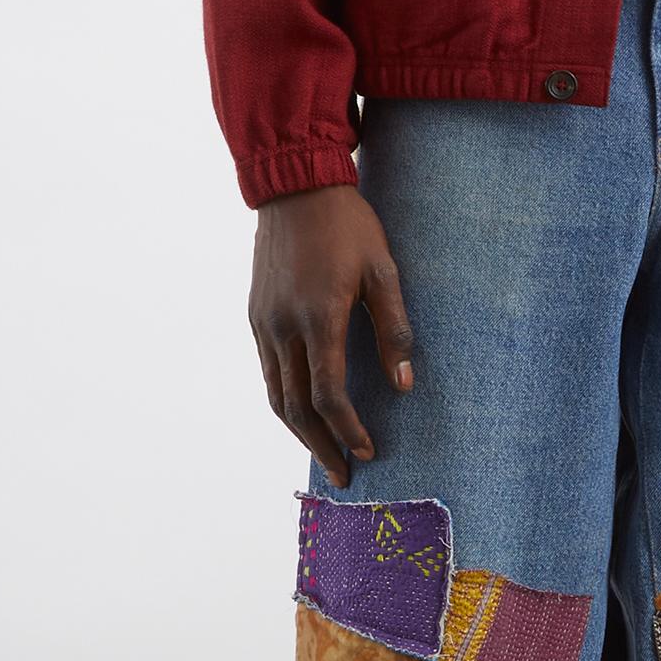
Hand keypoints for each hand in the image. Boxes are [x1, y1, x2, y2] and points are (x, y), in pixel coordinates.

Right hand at [248, 186, 414, 488]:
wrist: (294, 186)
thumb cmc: (348, 225)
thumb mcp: (383, 271)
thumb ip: (395, 330)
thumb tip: (404, 385)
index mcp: (319, 317)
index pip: (330, 394)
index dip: (349, 429)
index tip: (369, 450)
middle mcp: (284, 327)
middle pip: (297, 408)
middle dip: (322, 446)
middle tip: (344, 475)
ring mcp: (264, 323)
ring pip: (276, 396)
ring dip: (300, 432)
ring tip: (324, 456)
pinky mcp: (256, 316)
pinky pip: (269, 372)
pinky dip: (285, 402)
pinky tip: (304, 414)